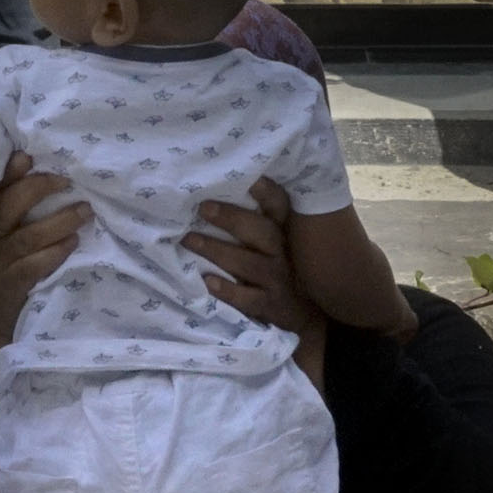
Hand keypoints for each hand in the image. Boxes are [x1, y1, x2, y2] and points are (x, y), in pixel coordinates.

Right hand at [0, 159, 87, 398]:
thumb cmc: (7, 266)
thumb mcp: (8, 234)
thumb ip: (25, 209)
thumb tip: (65, 176)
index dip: (10, 170)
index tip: (28, 154)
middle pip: (8, 204)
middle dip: (37, 188)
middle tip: (67, 181)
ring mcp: (2, 260)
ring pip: (28, 235)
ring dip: (60, 222)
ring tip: (85, 212)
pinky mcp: (13, 284)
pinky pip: (33, 265)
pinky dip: (55, 253)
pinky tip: (72, 245)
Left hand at [189, 182, 332, 385]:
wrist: (303, 315)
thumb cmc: (274, 269)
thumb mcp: (269, 244)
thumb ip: (249, 223)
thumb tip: (207, 196)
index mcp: (281, 233)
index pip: (280, 206)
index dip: (267, 191)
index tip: (249, 177)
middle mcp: (282, 253)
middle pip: (264, 232)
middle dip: (233, 218)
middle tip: (203, 207)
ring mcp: (278, 280)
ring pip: (251, 264)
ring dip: (219, 251)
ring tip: (190, 240)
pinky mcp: (269, 306)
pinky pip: (250, 299)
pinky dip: (228, 290)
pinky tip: (208, 281)